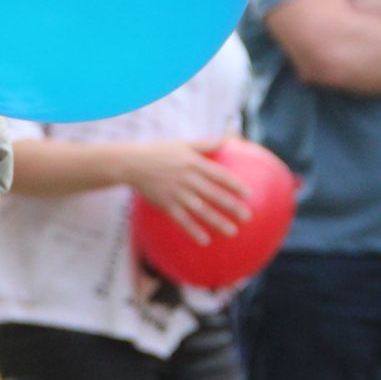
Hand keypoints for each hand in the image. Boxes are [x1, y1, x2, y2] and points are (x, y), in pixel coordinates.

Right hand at [123, 139, 251, 245]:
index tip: (248, 194)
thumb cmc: (159, 152)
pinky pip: (182, 219)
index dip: (234, 185)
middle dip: (231, 206)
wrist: (132, 164)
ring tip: (232, 232)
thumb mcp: (183, 144)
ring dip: (217, 221)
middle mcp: (187, 178)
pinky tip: (205, 240)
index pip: (218, 175)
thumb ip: (206, 144)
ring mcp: (176, 193)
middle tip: (247, 217)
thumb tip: (227, 139)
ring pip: (200, 210)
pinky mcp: (166, 204)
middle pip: (213, 194)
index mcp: (193, 163)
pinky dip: (193, 230)